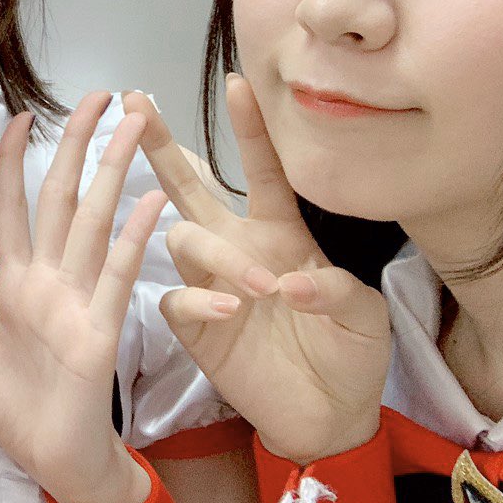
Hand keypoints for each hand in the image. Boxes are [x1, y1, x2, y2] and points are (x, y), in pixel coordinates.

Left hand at [0, 94, 164, 502]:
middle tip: (103, 95)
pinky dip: (133, 237)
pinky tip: (146, 198)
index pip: (12, 209)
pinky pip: (117, 275)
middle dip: (80, 145)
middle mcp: (52, 283)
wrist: (57, 463)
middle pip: (64, 198)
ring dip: (113, 171)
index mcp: (18, 286)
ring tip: (135, 122)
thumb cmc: (19, 414)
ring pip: (96, 223)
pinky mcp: (100, 331)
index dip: (11, 163)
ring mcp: (80, 302)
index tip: (16, 118)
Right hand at [126, 75, 389, 463]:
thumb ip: (336, 291)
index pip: (261, 171)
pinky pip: (176, 297)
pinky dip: (201, 300)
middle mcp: (238, 250)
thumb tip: (289, 282)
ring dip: (217, 253)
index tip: (238, 83)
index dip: (250, 129)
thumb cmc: (351, 356)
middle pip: (190, 188)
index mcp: (281, 235)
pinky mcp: (196, 328)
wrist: (331, 419)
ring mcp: (212, 286)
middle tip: (137, 106)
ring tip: (258, 287)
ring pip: (182, 238)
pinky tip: (232, 311)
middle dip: (164, 147)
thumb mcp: (365, 315)